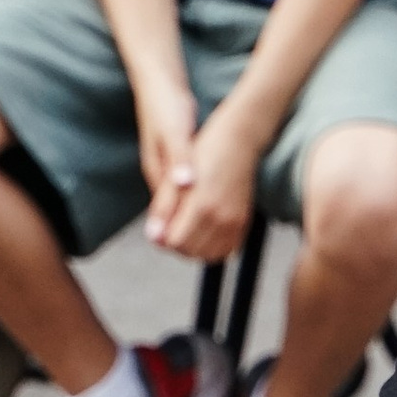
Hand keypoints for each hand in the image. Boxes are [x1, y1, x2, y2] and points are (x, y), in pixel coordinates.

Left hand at [144, 99, 260, 260]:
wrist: (238, 140)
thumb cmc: (204, 152)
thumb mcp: (176, 176)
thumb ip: (163, 208)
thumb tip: (153, 237)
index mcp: (202, 205)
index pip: (175, 242)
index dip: (161, 237)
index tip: (158, 224)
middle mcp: (222, 218)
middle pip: (191, 252)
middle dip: (175, 244)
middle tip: (169, 226)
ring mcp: (235, 221)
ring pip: (210, 255)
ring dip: (194, 249)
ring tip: (184, 231)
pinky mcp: (244, 221)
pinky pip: (227, 249)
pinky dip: (213, 248)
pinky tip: (203, 233)